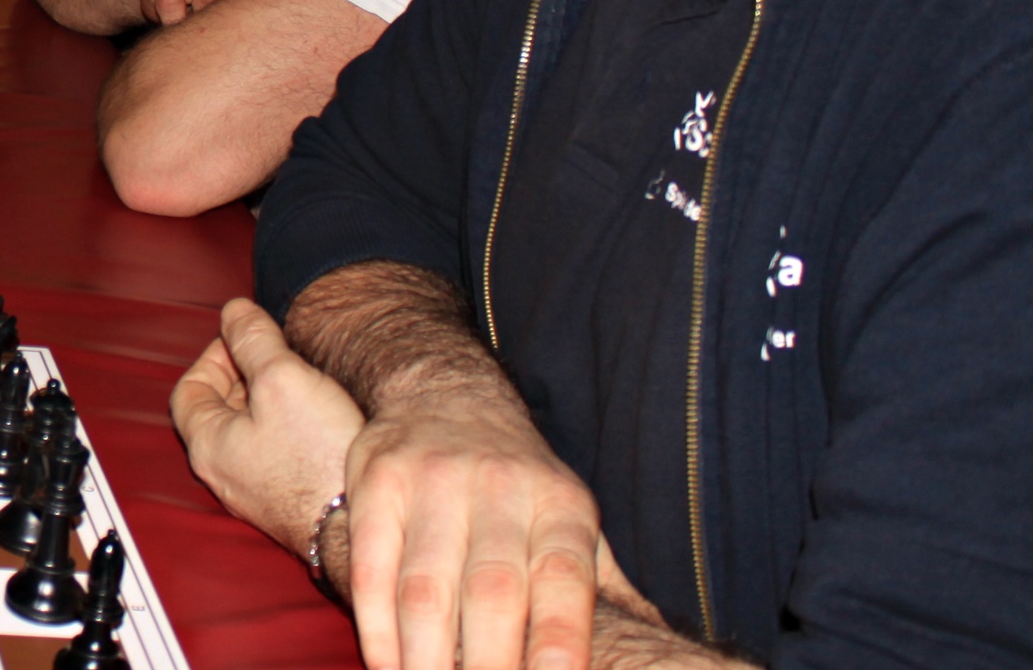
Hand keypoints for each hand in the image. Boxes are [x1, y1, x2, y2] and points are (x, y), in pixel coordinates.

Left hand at [173, 300, 365, 556]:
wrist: (358, 528)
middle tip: (279, 355)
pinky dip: (288, 425)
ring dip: (270, 398)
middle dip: (245, 372)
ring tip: (304, 382)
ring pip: (250, 429)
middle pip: (219, 407)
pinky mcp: (286, 498)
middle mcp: (224, 472)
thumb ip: (253, 339)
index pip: (188, 388)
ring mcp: (255, 489)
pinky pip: (275, 450)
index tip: (247, 339)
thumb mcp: (282, 379)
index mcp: (208, 445)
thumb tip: (234, 311)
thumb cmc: (318, 460)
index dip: (214, 354)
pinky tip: (319, 418)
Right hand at [341, 364, 600, 669]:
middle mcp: (500, 487)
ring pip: (427, 590)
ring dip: (425, 662)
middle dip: (487, 668)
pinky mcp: (378, 482)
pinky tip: (386, 666)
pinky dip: (377, 632)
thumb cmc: (518, 482)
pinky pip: (372, 571)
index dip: (561, 644)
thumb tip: (660, 648)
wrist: (443, 391)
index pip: (565, 581)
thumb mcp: (569, 516)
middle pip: (493, 594)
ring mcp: (434, 481)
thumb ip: (603, 586)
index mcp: (560, 504)